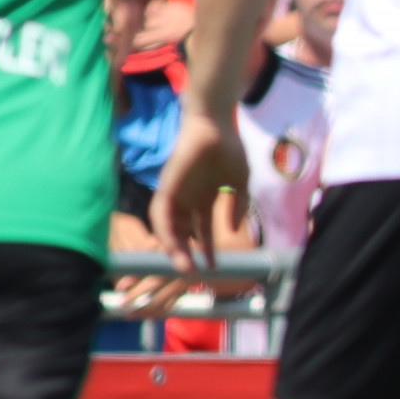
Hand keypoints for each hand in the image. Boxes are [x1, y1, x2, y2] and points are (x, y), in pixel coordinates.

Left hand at [148, 113, 247, 271]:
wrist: (216, 125)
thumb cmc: (228, 149)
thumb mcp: (240, 183)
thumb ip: (237, 205)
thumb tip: (233, 227)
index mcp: (204, 198)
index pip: (202, 229)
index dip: (207, 248)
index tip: (214, 267)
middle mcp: (187, 198)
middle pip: (182, 232)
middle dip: (186, 253)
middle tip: (193, 273)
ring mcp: (175, 192)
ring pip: (167, 226)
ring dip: (172, 246)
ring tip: (183, 264)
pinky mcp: (166, 185)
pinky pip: (159, 212)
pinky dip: (163, 229)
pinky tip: (171, 244)